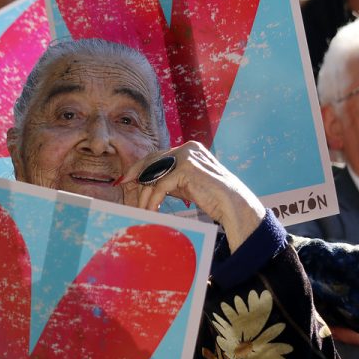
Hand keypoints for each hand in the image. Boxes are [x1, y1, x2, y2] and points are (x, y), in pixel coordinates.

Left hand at [120, 141, 265, 252]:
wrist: (233, 205)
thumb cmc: (211, 197)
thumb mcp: (185, 183)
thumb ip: (168, 178)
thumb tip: (142, 182)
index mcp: (188, 148)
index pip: (156, 156)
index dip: (140, 168)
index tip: (126, 180)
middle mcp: (187, 148)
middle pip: (151, 161)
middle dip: (136, 178)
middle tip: (125, 191)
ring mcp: (187, 156)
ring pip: (154, 174)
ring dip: (144, 195)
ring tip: (140, 209)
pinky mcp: (186, 168)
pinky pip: (160, 186)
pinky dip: (153, 200)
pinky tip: (151, 211)